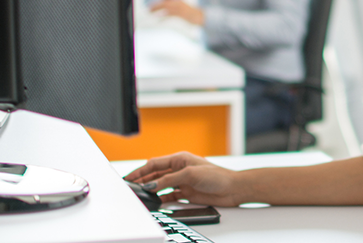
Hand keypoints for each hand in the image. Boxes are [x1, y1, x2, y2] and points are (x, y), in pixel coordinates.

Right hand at [124, 152, 240, 205]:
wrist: (232, 189)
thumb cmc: (217, 176)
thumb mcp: (190, 174)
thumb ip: (169, 180)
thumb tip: (151, 185)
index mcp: (179, 159)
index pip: (154, 164)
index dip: (140, 171)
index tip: (130, 177)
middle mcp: (179, 169)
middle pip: (155, 175)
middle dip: (143, 181)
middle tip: (131, 188)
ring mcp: (182, 182)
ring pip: (161, 186)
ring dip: (151, 190)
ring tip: (140, 195)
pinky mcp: (186, 193)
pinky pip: (169, 196)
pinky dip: (161, 199)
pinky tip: (155, 202)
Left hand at [149, 0, 205, 25]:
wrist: (199, 16)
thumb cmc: (189, 12)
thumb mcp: (180, 6)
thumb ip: (173, 5)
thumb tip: (162, 8)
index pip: (165, 0)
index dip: (157, 2)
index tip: (151, 5)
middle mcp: (178, 2)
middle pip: (164, 3)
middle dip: (156, 5)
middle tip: (149, 9)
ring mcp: (180, 8)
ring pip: (166, 8)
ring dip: (157, 10)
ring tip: (151, 12)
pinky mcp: (181, 15)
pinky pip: (170, 15)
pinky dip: (163, 17)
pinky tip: (158, 19)